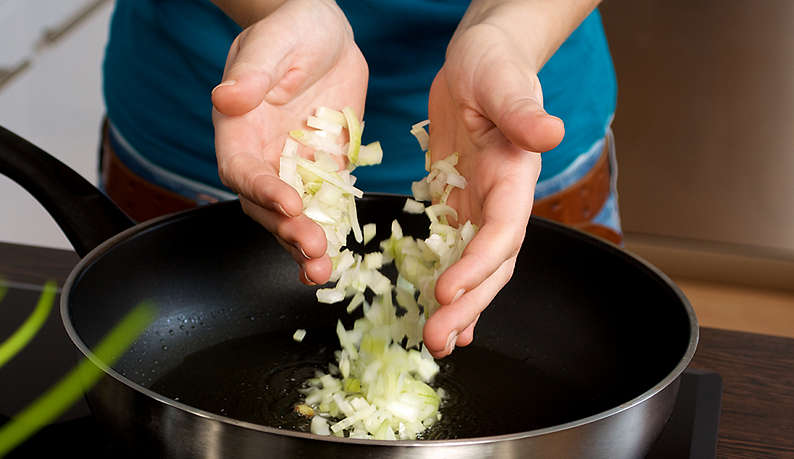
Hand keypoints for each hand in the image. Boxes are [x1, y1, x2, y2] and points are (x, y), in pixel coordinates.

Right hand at [211, 0, 367, 284]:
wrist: (325, 34)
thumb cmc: (291, 29)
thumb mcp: (273, 43)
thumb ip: (252, 72)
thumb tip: (227, 97)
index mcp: (240, 130)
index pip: (242, 170)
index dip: (261, 190)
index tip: (288, 203)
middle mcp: (263, 158)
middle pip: (264, 207)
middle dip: (286, 231)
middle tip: (313, 250)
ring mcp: (294, 170)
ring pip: (292, 219)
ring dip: (304, 246)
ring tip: (323, 270)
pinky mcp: (326, 174)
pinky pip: (326, 211)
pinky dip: (330, 236)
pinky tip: (340, 260)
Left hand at [423, 24, 564, 357]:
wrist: (479, 62)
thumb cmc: (494, 63)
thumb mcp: (503, 82)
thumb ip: (523, 110)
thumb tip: (550, 133)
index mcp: (515, 177)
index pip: (502, 232)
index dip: (478, 265)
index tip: (447, 290)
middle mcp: (501, 201)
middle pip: (490, 265)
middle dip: (467, 305)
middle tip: (437, 339)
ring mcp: (478, 206)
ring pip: (472, 268)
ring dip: (457, 306)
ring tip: (435, 342)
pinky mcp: (455, 203)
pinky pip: (450, 250)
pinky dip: (443, 282)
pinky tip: (431, 310)